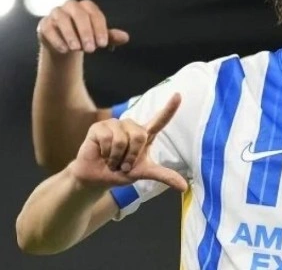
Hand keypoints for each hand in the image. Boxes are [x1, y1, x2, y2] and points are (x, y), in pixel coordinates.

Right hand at [36, 0, 128, 54]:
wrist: (65, 45)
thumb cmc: (86, 38)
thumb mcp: (100, 38)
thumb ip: (111, 37)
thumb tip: (125, 37)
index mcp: (86, 6)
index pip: (94, 14)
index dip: (100, 28)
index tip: (103, 44)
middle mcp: (70, 6)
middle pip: (79, 14)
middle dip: (86, 32)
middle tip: (91, 49)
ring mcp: (56, 13)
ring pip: (62, 19)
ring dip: (71, 35)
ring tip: (77, 49)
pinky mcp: (44, 24)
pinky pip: (49, 29)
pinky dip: (57, 39)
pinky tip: (65, 50)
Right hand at [68, 93, 186, 191]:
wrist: (96, 179)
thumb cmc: (120, 173)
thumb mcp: (144, 173)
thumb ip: (164, 176)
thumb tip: (184, 187)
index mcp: (145, 135)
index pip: (160, 119)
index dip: (170, 108)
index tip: (178, 95)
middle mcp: (131, 126)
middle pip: (140, 136)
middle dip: (132, 155)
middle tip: (123, 164)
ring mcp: (115, 125)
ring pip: (123, 139)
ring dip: (117, 157)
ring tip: (112, 160)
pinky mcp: (99, 127)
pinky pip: (108, 139)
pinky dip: (107, 153)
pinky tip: (102, 154)